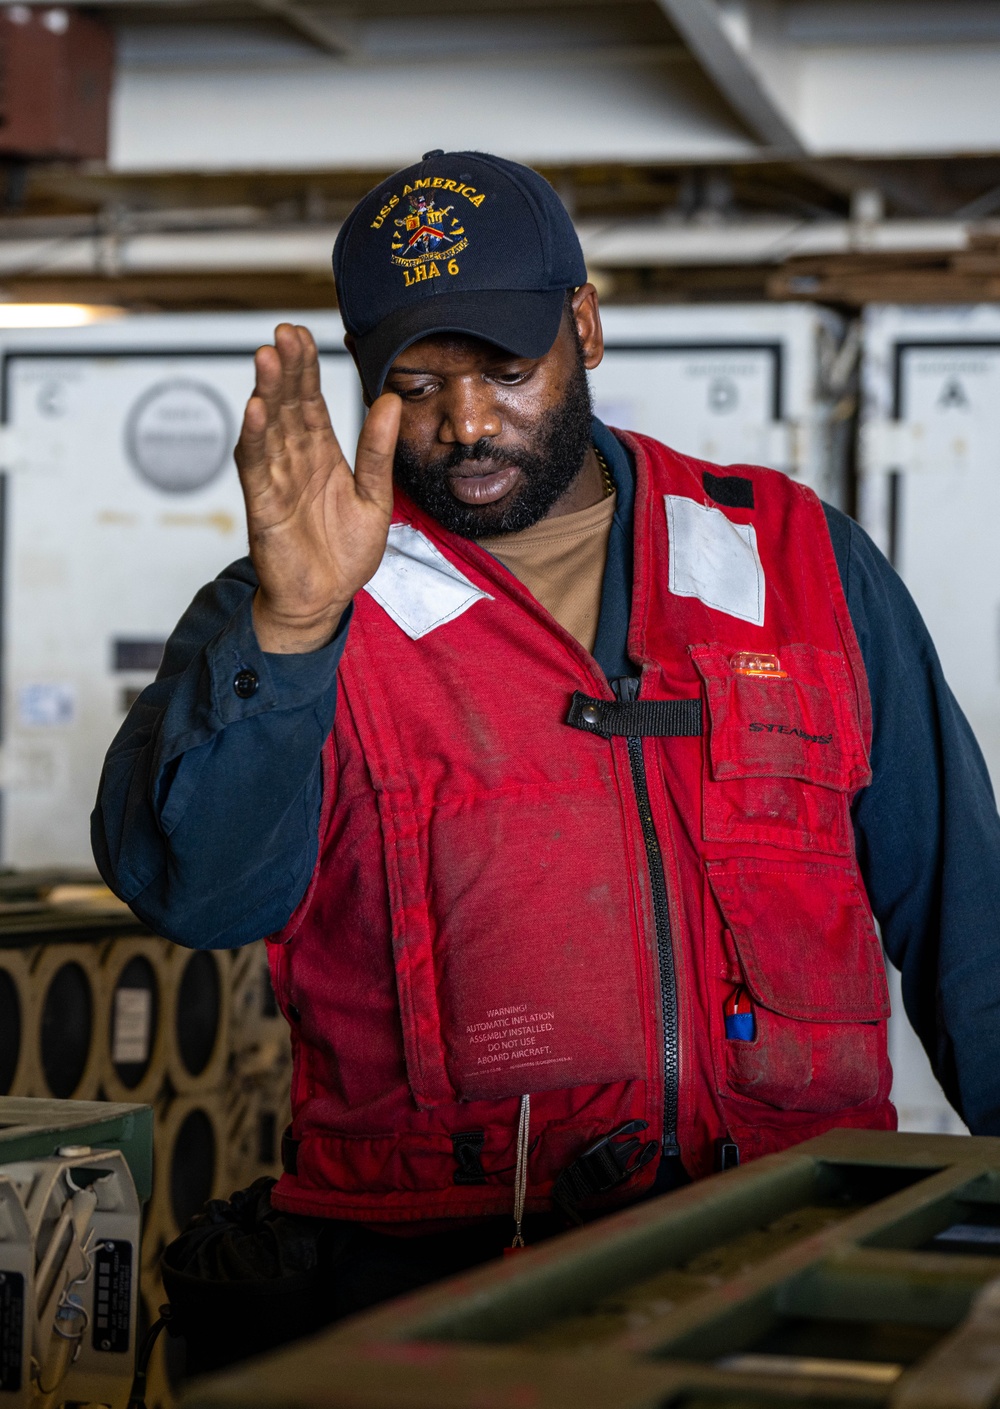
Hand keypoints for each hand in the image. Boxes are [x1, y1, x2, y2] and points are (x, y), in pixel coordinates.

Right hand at [235, 323, 400, 652]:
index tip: (300, 333)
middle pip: (286, 406)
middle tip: (282, 334)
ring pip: (268, 429)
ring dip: (266, 393)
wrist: (324, 600)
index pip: (310, 401)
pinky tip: (255, 410)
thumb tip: (391, 401)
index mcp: (322, 455)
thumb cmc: (345, 552)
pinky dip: (254, 439)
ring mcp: (276, 481)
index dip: (304, 368)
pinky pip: (257, 469)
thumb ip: (379, 451)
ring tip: (266, 357)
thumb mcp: (375, 497)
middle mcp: (295, 461)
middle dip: (284, 369)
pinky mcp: (264, 508)